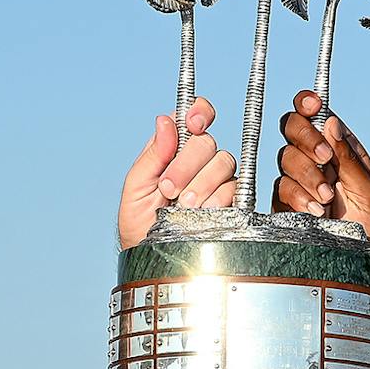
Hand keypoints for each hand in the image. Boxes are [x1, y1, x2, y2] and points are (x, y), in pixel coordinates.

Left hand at [118, 97, 238, 247]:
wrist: (155, 256)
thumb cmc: (140, 223)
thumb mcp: (136, 187)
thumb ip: (152, 154)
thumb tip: (166, 120)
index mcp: (174, 149)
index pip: (195, 117)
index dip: (199, 112)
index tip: (193, 124)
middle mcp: (199, 161)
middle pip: (206, 142)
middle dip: (186, 165)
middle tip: (169, 189)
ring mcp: (217, 180)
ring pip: (222, 163)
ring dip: (200, 185)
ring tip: (183, 206)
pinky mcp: (231, 199)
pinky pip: (233, 188)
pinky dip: (216, 199)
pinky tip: (202, 212)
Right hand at [275, 91, 369, 251]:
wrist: (360, 264)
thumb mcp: (369, 190)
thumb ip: (349, 157)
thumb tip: (330, 122)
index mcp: (338, 148)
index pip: (315, 115)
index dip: (307, 104)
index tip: (312, 105)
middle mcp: (316, 160)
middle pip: (291, 129)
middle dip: (305, 138)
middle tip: (325, 158)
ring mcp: (299, 181)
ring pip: (286, 159)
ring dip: (307, 175)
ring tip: (328, 198)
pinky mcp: (285, 205)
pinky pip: (281, 189)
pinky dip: (298, 196)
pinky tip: (315, 210)